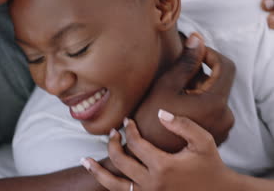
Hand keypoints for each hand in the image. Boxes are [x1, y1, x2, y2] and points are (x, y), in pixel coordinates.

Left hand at [82, 112, 236, 190]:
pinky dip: (108, 184)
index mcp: (163, 167)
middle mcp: (152, 183)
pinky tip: (100, 175)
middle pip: (121, 160)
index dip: (129, 130)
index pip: (136, 144)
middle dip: (113, 143)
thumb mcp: (203, 142)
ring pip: (114, 185)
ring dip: (98, 171)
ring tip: (85, 160)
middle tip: (114, 132)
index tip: (127, 121)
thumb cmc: (210, 165)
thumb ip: (183, 125)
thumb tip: (159, 112)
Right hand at [133, 34, 234, 152]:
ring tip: (173, 94)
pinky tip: (178, 107)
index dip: (209, 54)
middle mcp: (225, 116)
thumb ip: (185, 62)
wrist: (144, 153)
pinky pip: (212, 110)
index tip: (190, 54)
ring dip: (197, 89)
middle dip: (199, 74)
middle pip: (219, 82)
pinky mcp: (216, 134)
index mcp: (215, 103)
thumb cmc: (150, 118)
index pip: (226, 65)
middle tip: (174, 77)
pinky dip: (198, 102)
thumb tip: (197, 38)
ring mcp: (222, 128)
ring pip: (214, 96)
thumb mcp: (165, 86)